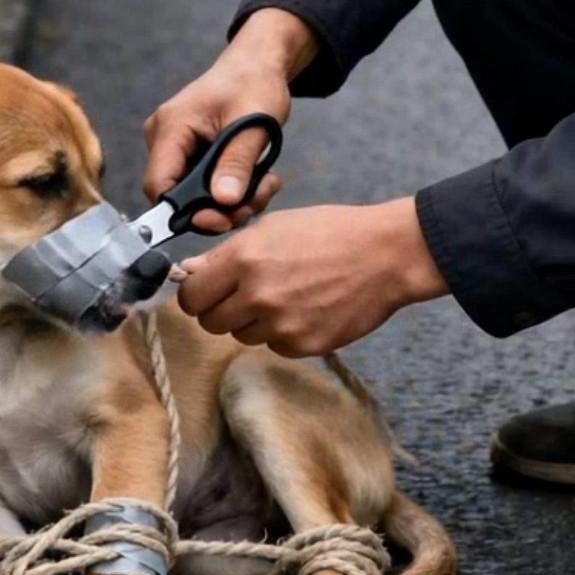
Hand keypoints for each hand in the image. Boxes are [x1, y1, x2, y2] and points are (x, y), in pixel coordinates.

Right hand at [143, 8, 314, 231]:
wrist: (256, 65)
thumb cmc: (254, 82)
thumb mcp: (253, 124)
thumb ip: (237, 162)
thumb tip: (224, 201)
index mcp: (172, 127)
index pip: (159, 186)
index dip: (186, 212)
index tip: (224, 219)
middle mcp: (164, 138)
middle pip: (178, 196)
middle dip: (218, 209)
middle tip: (254, 203)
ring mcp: (174, 147)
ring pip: (194, 196)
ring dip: (230, 202)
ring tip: (263, 186)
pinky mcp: (188, 153)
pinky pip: (202, 186)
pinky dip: (230, 191)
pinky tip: (256, 180)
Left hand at [176, 197, 448, 355]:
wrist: (386, 255)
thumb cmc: (331, 233)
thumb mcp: (273, 227)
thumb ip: (226, 255)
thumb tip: (188, 273)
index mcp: (244, 260)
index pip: (191, 297)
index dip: (196, 294)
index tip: (206, 292)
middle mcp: (258, 295)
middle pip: (211, 323)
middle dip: (221, 310)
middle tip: (245, 295)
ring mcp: (281, 324)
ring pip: (242, 336)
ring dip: (254, 322)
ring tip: (284, 297)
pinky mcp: (304, 345)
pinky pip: (275, 347)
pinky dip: (283, 334)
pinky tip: (305, 309)